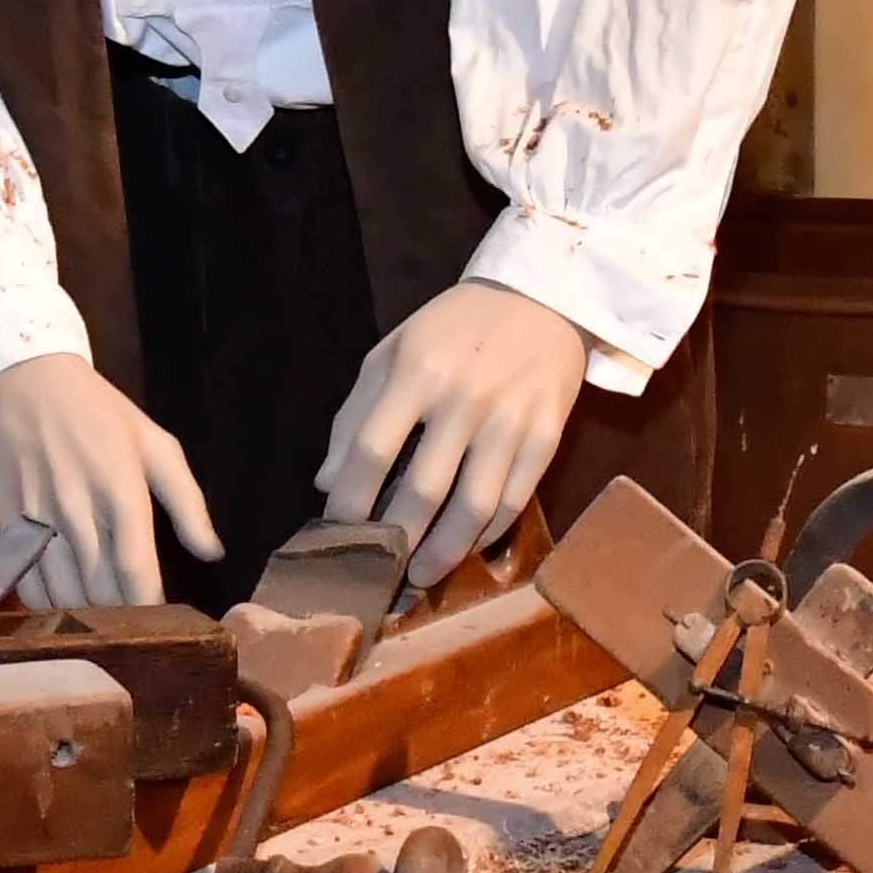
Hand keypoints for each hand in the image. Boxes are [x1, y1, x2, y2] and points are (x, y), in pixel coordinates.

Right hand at [0, 352, 217, 607]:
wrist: (28, 378)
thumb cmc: (100, 412)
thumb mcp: (157, 445)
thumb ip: (188, 504)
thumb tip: (212, 554)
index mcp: (123, 493)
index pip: (137, 572)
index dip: (150, 608)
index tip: (162, 624)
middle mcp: (80, 512)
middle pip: (102, 593)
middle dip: (121, 616)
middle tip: (133, 623)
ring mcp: (40, 519)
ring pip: (64, 595)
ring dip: (85, 615)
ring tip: (101, 618)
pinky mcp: (8, 521)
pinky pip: (27, 583)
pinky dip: (47, 603)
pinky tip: (63, 600)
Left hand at [320, 284, 591, 589]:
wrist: (541, 297)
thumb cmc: (453, 328)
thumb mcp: (391, 353)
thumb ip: (355, 414)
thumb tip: (325, 481)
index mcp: (416, 373)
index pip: (371, 451)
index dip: (349, 502)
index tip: (335, 533)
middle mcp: (464, 399)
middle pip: (423, 490)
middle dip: (395, 542)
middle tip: (377, 573)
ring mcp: (510, 420)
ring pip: (474, 507)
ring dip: (443, 553)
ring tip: (420, 575)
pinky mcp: (547, 435)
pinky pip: (515, 500)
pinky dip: (487, 533)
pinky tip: (465, 547)